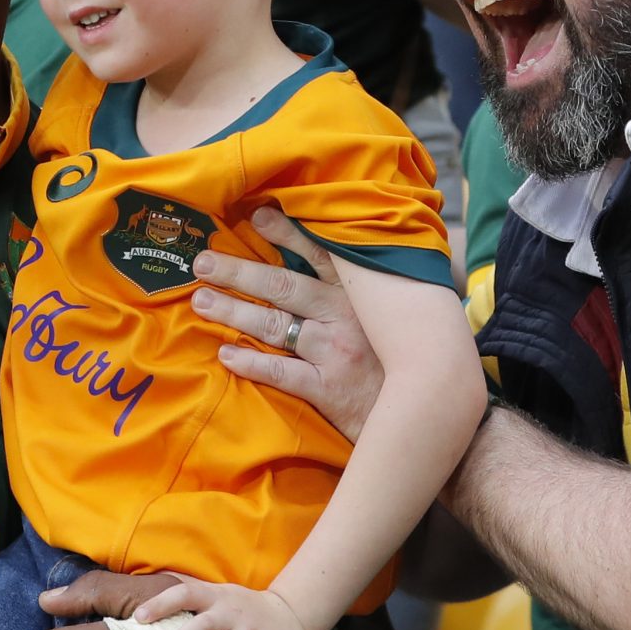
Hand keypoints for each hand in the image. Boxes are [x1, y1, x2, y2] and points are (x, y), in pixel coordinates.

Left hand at [129, 580, 315, 629]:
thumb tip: (146, 599)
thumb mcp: (221, 595)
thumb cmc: (244, 608)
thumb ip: (192, 597)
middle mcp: (232, 613)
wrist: (292, 615)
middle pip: (202, 624)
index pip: (186, 593)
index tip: (138, 618)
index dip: (162, 603)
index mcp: (217, 597)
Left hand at [194, 206, 384, 439]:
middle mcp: (345, 317)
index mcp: (359, 295)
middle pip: (283, 286)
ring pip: (275, 325)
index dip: (288, 233)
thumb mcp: (390, 317)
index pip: (321, 254)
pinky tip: (226, 356)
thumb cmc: (400, 362)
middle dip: (239, 271)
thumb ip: (365, 291)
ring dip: (233, 312)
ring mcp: (336, 352)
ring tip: (201, 301)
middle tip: (203, 261)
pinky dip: (252, 363)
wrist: (430, 414)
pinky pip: (283, 373)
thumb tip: (337, 259)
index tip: (256, 215)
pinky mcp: (330, 389)